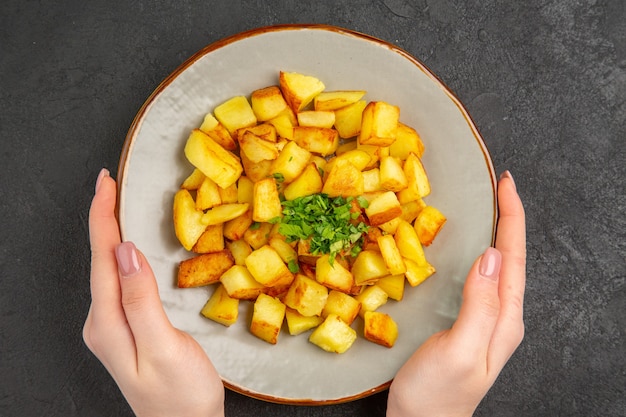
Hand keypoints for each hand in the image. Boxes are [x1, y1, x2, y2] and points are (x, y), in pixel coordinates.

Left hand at [83, 169, 224, 416]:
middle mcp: (104, 321)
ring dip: (113, 233)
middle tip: (110, 183)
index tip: (105, 182)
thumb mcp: (163, 347)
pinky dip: (126, 255)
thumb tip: (126, 251)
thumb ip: (141, 300)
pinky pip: (123, 281)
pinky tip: (132, 248)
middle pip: (100, 259)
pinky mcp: (129, 328)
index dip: (103, 217)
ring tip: (119, 204)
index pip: (101, 258)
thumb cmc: (181, 395)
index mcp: (108, 322)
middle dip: (103, 218)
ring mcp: (114, 326)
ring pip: (110, 269)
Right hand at [386, 171, 525, 416]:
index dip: (512, 217)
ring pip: (497, 267)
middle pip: (511, 258)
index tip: (505, 184)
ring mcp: (485, 322)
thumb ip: (480, 304)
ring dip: (497, 233)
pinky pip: (479, 279)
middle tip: (500, 186)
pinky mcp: (466, 324)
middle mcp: (501, 317)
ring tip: (491, 207)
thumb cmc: (436, 395)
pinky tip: (469, 249)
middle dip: (509, 218)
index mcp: (505, 319)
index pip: (514, 257)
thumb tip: (491, 256)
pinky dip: (478, 253)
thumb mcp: (460, 349)